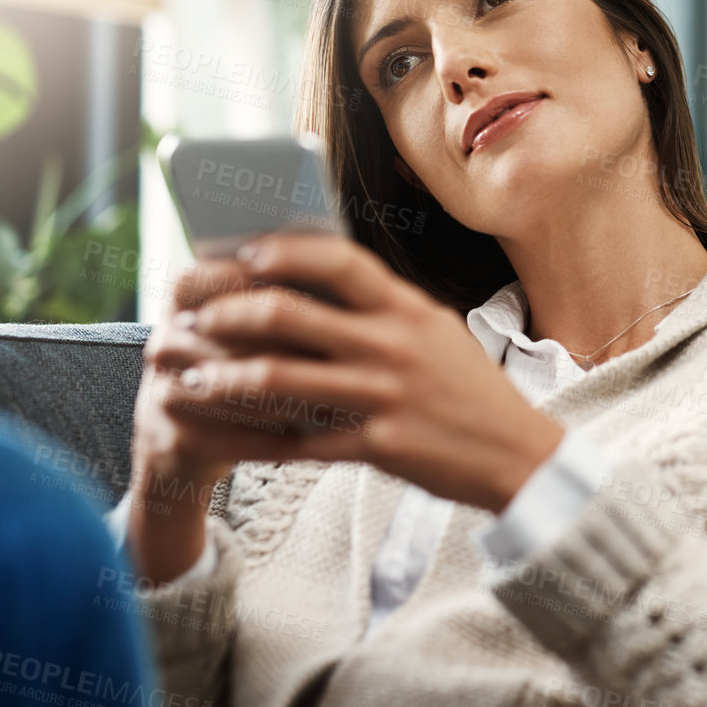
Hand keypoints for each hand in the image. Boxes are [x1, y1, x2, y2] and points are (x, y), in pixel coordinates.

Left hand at [154, 233, 565, 513]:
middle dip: (228, 314)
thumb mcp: (436, 331)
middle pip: (290, 314)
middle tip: (195, 319)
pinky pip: (296, 442)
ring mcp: (384, 397)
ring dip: (222, 377)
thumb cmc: (469, 389)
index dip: (285, 251)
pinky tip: (222, 434)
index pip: (339, 261)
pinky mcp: (377, 447)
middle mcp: (393, 346)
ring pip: (278, 379)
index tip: (243, 254)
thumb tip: (316, 279)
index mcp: (408, 309)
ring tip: (190, 377)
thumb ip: (383, 308)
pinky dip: (250, 439)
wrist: (516, 454)